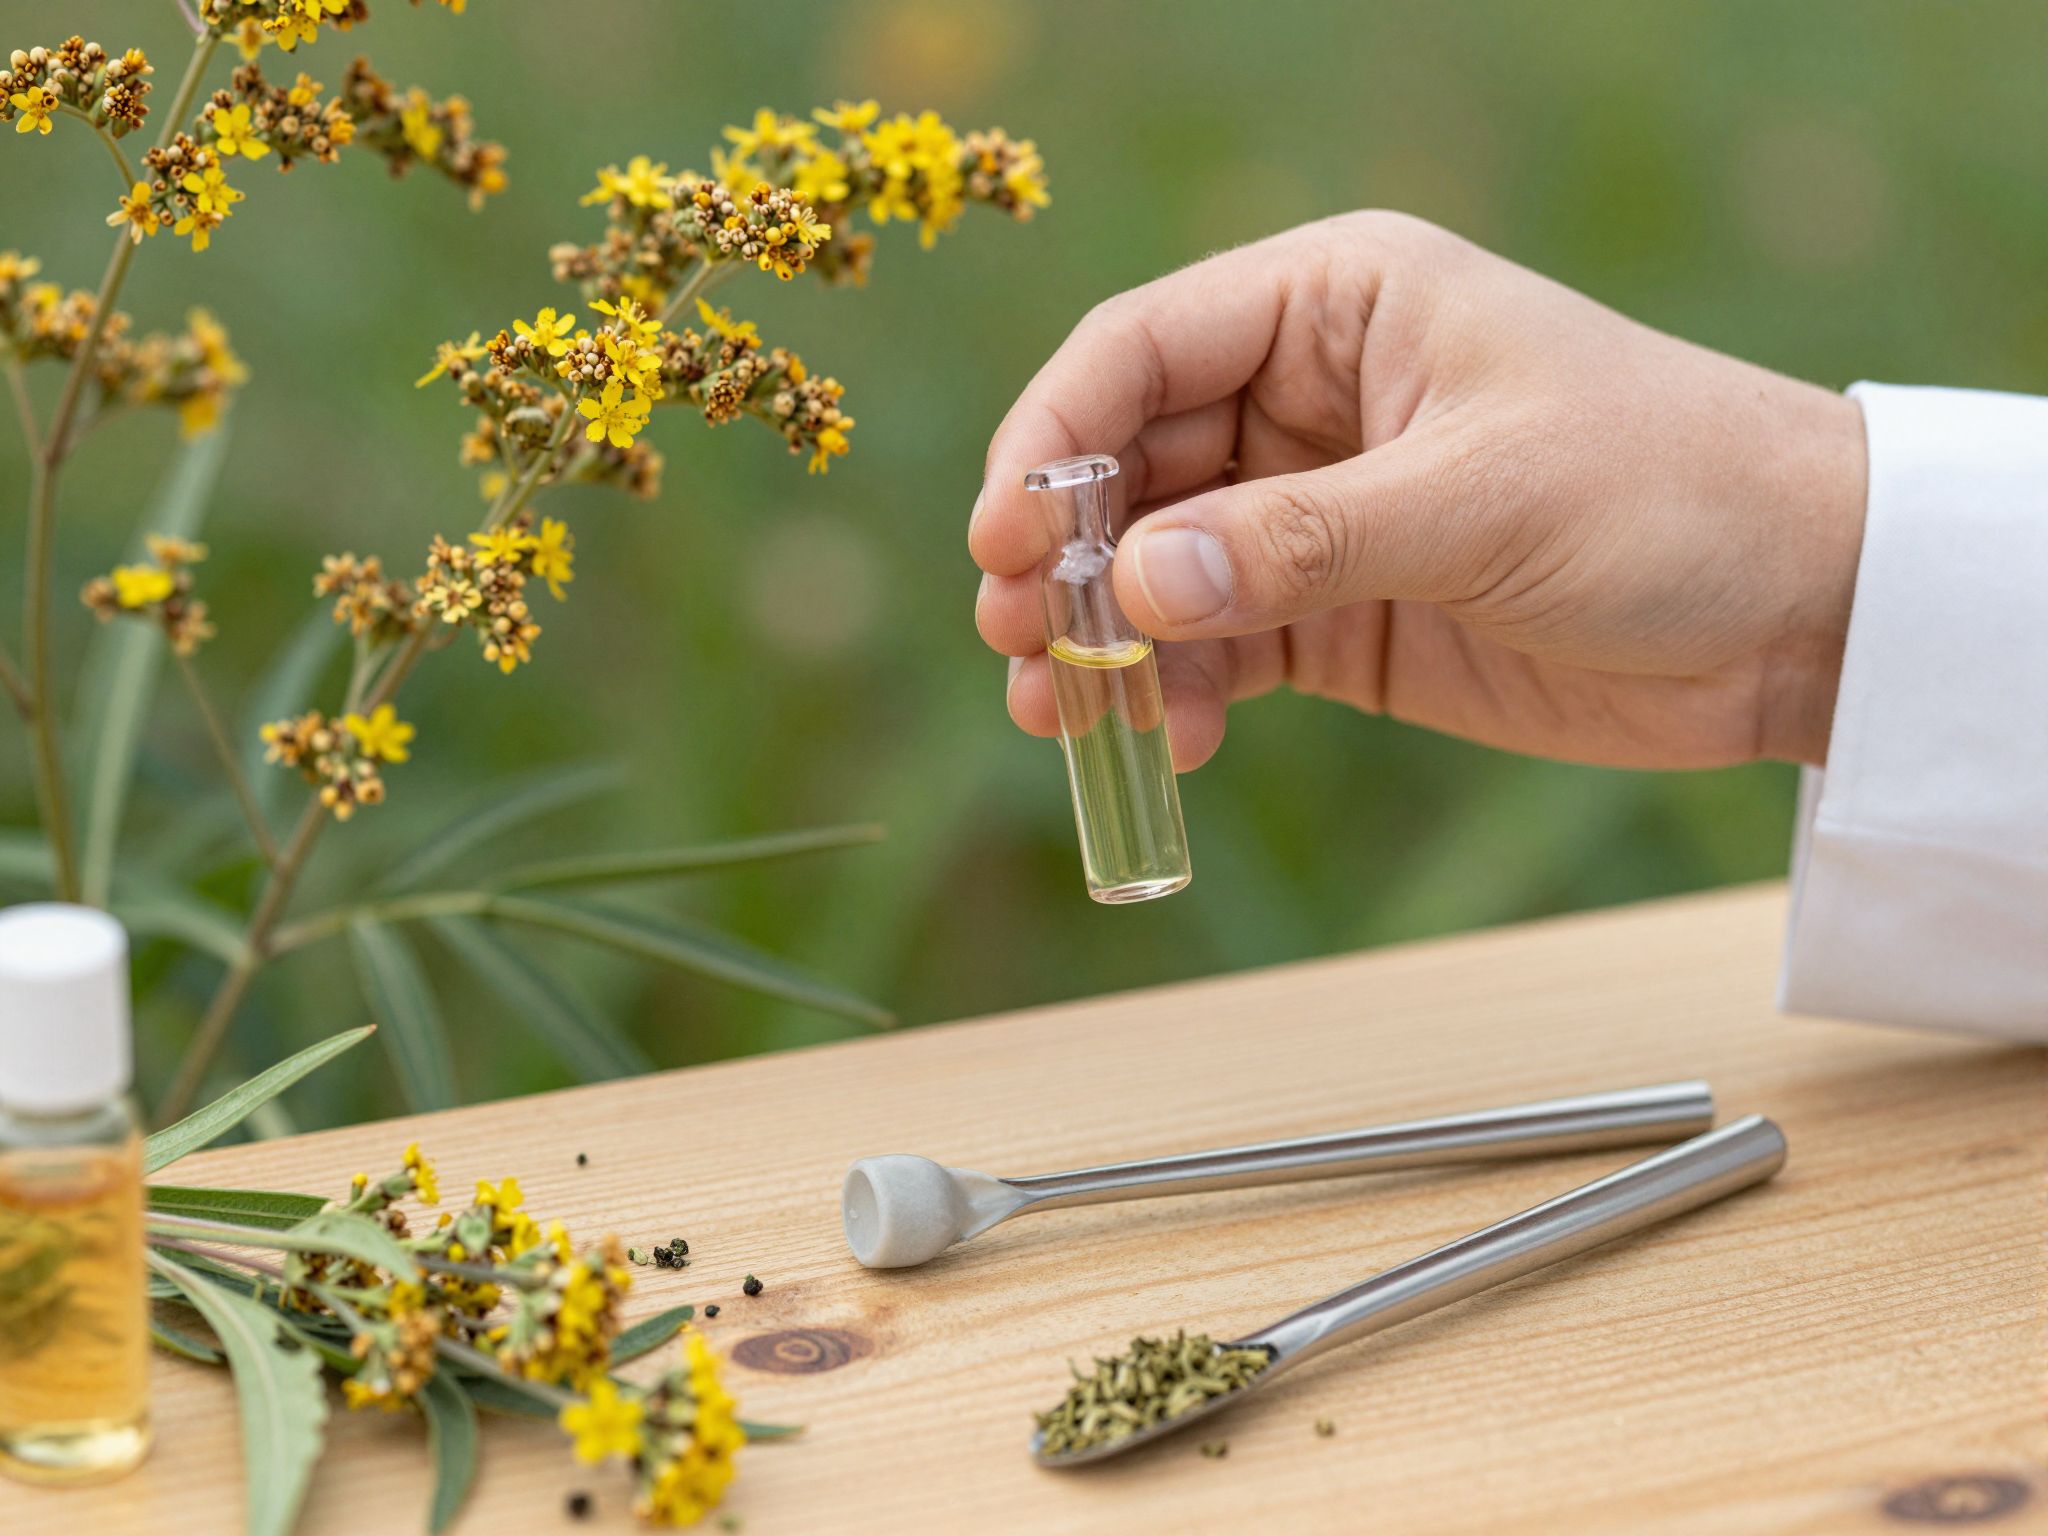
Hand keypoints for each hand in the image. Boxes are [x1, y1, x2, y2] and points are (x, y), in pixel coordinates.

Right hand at [970, 212, 1867, 770]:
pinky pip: (1221, 648)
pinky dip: (1179, 693)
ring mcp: (1319, 513)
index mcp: (1337, 304)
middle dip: (1064, 554)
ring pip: (1161, 566)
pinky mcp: (1343, 614)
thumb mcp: (1478, 498)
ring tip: (1061, 711)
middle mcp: (1309, 398)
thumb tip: (1132, 584)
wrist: (1798, 608)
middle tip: (1021, 638)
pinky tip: (1165, 742)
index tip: (1004, 536)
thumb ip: (1298, 540)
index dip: (1053, 437)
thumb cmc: (1665, 490)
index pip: (1143, 349)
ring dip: (1103, 638)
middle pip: (1131, 465)